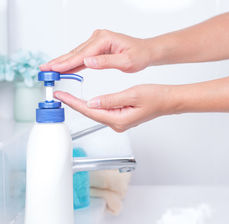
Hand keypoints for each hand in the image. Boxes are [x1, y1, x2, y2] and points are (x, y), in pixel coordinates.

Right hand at [40, 30, 152, 72]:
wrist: (146, 51)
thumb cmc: (139, 55)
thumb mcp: (126, 62)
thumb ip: (106, 62)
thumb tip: (88, 62)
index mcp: (104, 39)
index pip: (82, 54)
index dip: (67, 63)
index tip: (55, 69)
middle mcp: (98, 38)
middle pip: (75, 52)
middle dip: (59, 61)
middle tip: (44, 69)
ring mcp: (96, 41)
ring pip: (76, 54)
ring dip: (62, 62)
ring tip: (49, 69)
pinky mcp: (97, 47)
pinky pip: (82, 56)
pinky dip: (72, 62)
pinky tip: (64, 68)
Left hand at [54, 84, 173, 131]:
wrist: (168, 101)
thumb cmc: (155, 97)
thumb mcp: (132, 94)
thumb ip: (110, 100)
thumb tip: (91, 103)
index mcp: (118, 120)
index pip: (90, 111)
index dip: (73, 103)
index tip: (61, 97)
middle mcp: (117, 124)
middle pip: (90, 114)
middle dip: (73, 104)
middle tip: (59, 95)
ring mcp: (119, 122)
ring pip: (95, 113)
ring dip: (81, 105)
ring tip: (68, 96)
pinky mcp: (121, 118)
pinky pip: (102, 112)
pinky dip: (92, 105)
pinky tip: (85, 100)